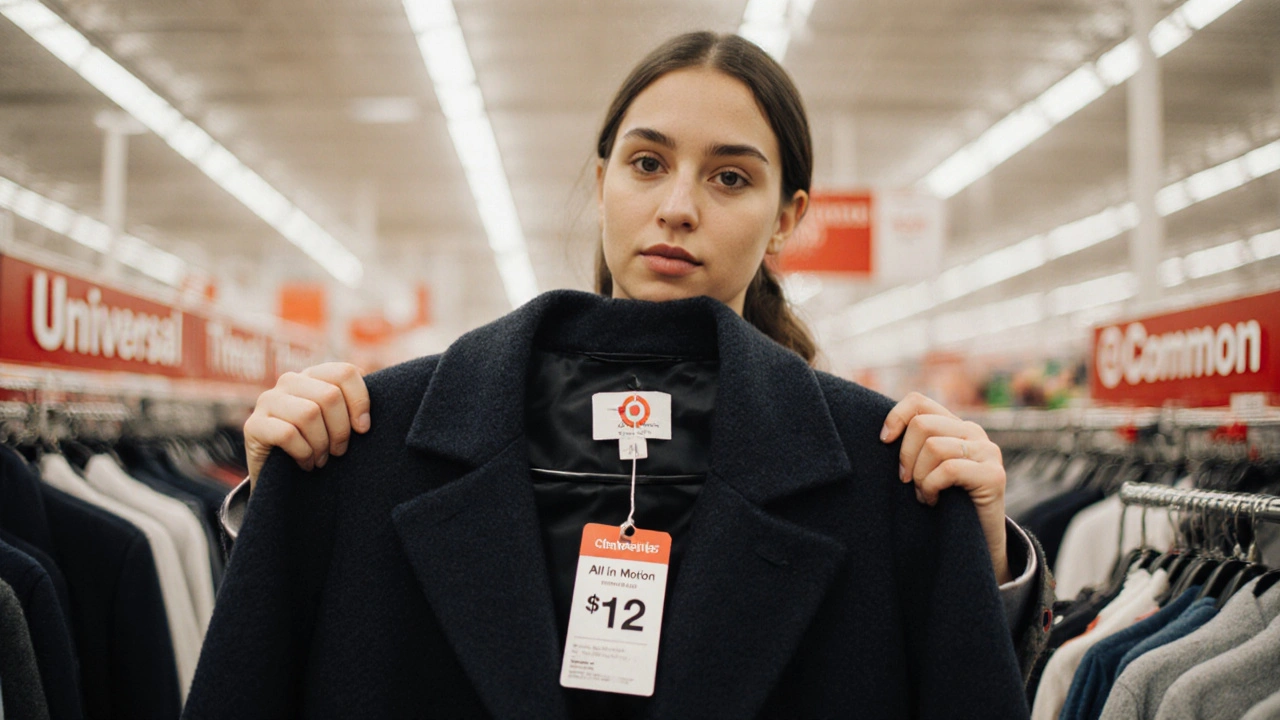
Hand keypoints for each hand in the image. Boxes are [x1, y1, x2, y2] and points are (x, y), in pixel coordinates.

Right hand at [244, 363, 371, 490]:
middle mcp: (289, 381)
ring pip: (308, 414)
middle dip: (341, 430)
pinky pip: (288, 434)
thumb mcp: (339, 423)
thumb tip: (385, 393)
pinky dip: (304, 453)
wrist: (282, 481)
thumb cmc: (319, 447)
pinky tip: (306, 464)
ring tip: (322, 460)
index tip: (364, 429)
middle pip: (329, 395)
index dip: (360, 401)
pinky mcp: (253, 425)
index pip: (345, 372)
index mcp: (314, 375)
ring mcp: (267, 401)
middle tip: (339, 452)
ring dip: (321, 444)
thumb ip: (355, 404)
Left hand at [880, 392, 1010, 583]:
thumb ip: (914, 447)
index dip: (895, 416)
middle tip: (906, 482)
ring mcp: (987, 452)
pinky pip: (948, 469)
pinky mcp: (993, 475)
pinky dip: (931, 488)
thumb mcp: (924, 468)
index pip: (919, 401)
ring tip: (923, 494)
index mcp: (954, 425)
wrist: (975, 542)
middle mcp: (973, 432)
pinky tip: (933, 502)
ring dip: (920, 477)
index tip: (883, 442)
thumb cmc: (941, 505)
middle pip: (922, 424)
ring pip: (934, 447)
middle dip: (906, 456)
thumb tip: (882, 434)